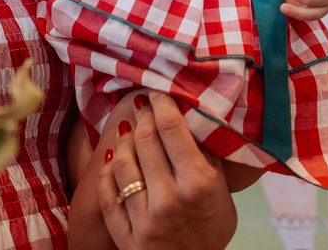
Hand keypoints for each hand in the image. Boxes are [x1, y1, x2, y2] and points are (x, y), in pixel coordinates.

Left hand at [98, 92, 236, 249]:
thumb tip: (190, 109)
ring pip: (121, 161)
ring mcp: (144, 219)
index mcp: (197, 183)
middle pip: (144, 138)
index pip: (170, 127)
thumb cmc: (211, 226)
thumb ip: (206, 153)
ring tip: (130, 134)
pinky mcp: (125, 236)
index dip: (160, 101)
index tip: (157, 91)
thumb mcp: (221, 190)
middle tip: (145, 109)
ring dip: (124, 141)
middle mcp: (169, 199)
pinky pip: (107, 192)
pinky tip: (115, 160)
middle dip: (143, 117)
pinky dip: (108, 172)